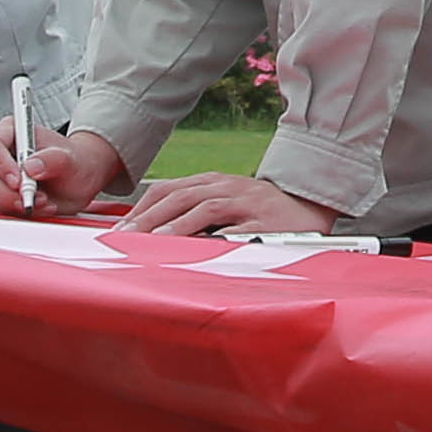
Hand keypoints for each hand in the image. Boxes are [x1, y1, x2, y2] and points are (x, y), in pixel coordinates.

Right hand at [0, 121, 133, 219]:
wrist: (82, 180)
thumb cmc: (76, 162)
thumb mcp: (71, 159)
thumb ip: (53, 159)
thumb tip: (31, 167)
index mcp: (13, 132)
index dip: (0, 164)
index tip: (18, 181)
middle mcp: (2, 152)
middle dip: (9, 192)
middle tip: (34, 197)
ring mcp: (0, 175)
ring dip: (16, 203)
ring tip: (44, 200)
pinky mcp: (3, 195)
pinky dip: (18, 211)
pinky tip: (40, 206)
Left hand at [116, 170, 336, 238]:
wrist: (310, 206)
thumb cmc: (262, 212)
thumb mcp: (226, 204)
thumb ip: (195, 213)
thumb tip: (153, 232)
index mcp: (214, 182)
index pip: (169, 188)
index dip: (142, 207)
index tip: (120, 228)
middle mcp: (227, 187)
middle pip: (180, 196)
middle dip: (150, 216)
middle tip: (126, 236)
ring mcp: (246, 203)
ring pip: (204, 207)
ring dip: (176, 224)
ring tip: (154, 240)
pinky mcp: (264, 223)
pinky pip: (236, 228)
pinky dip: (215, 237)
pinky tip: (198, 248)